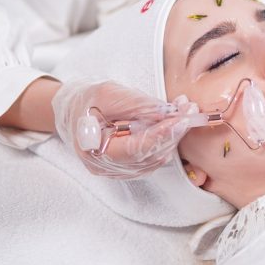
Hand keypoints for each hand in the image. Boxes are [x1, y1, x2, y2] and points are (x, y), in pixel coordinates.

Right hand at [52, 80, 195, 178]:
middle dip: (174, 131)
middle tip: (190, 109)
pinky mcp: (130, 166)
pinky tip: (174, 120)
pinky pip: (154, 156)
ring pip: (156, 157)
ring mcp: (119, 170)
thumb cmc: (86, 101)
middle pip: (150, 155)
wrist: (73, 111)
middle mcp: (108, 167)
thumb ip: (138, 104)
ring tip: (184, 109)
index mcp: (95, 150)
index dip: (162, 134)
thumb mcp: (108, 94)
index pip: (136, 148)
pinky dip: (167, 139)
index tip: (181, 118)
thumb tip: (169, 111)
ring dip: (174, 134)